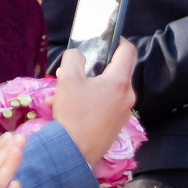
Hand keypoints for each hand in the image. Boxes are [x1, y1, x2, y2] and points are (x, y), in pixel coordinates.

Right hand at [52, 41, 137, 168]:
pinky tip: (63, 107)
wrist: (75, 150)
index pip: (128, 51)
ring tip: (60, 94)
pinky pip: (102, 105)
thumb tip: (79, 55)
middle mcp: (128, 96)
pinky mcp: (116, 124)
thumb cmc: (73, 112)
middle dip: (89, 69)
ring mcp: (124, 112)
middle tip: (70, 72)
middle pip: (112, 72)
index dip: (118, 40)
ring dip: (82, 87)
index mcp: (120, 82)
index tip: (107, 37)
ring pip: (102, 90)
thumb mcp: (67, 78)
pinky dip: (85, 102)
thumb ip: (74, 58)